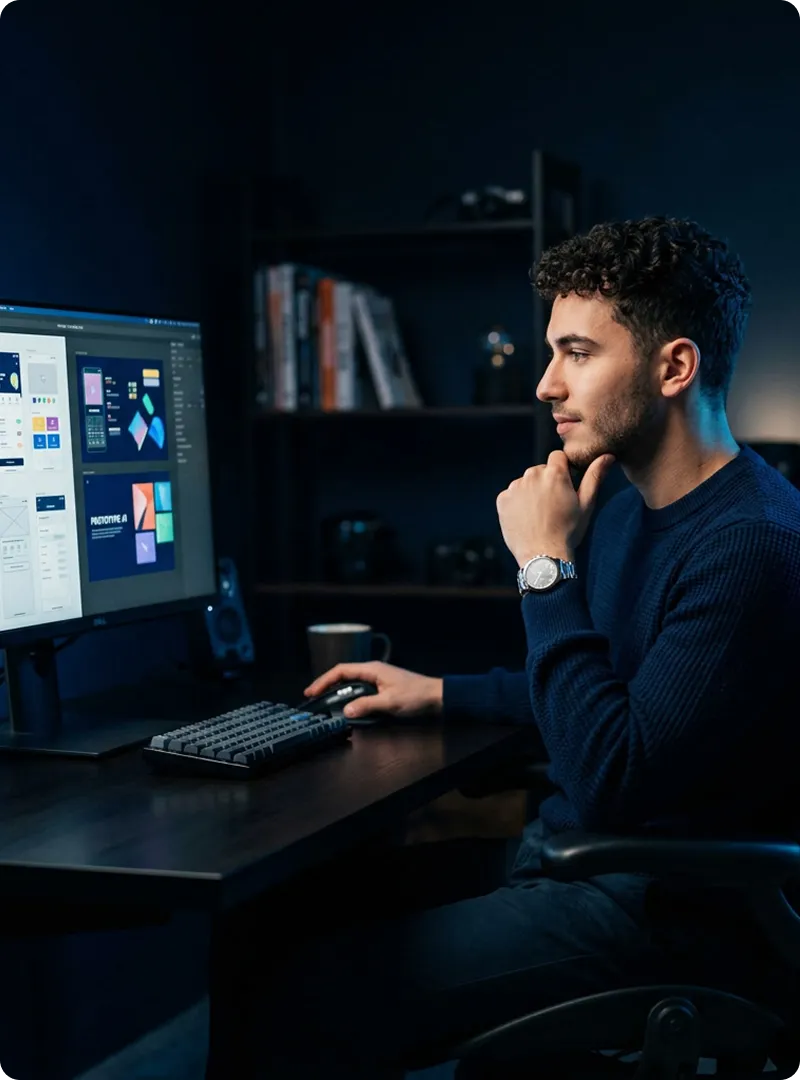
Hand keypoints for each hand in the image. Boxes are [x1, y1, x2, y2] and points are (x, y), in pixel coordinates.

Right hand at [303, 661, 443, 720]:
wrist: (438, 697)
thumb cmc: (416, 695)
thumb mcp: (390, 702)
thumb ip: (367, 705)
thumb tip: (346, 710)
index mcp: (372, 669)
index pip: (341, 671)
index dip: (323, 680)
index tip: (311, 691)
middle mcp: (373, 671)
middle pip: (344, 676)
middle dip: (327, 686)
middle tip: (314, 698)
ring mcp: (378, 679)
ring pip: (352, 684)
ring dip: (339, 692)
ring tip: (326, 702)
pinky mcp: (383, 688)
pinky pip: (361, 690)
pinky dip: (351, 697)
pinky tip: (348, 706)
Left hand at [496, 450, 614, 565]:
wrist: (543, 556)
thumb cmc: (568, 531)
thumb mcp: (586, 504)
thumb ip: (595, 476)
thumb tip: (607, 456)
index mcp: (554, 473)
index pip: (557, 457)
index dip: (562, 470)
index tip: (564, 486)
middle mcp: (532, 475)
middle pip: (540, 470)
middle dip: (546, 482)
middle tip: (552, 506)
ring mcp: (515, 487)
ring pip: (525, 482)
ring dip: (531, 492)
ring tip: (539, 515)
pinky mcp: (502, 500)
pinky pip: (511, 495)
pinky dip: (517, 503)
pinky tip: (526, 519)